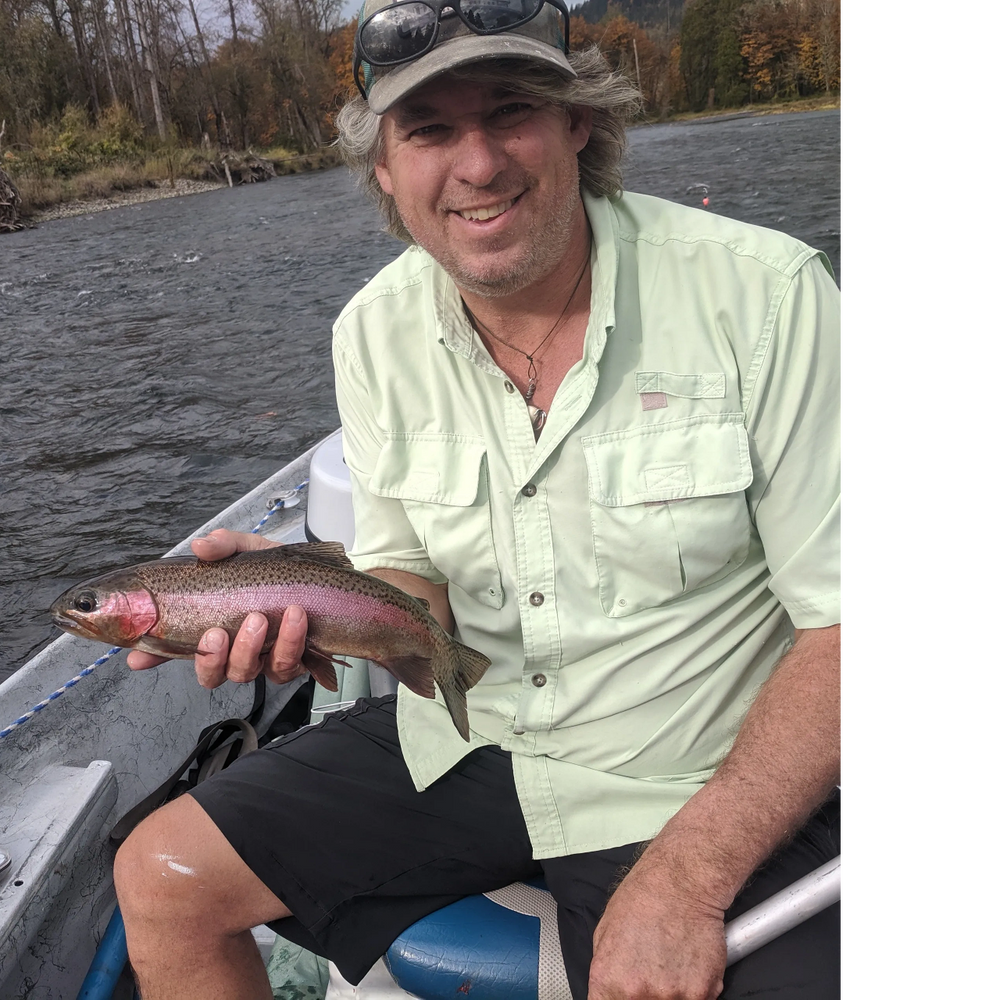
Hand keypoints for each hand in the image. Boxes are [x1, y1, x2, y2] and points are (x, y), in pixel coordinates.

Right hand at [126, 529, 309, 688]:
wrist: (327, 579)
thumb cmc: (281, 570)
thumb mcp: (250, 550)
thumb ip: (225, 547)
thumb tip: (201, 546)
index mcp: (213, 626)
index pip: (175, 648)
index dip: (152, 658)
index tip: (136, 660)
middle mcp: (234, 650)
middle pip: (210, 673)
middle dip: (211, 658)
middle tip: (219, 633)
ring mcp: (262, 660)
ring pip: (245, 673)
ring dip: (250, 648)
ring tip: (261, 619)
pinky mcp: (293, 662)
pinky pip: (285, 665)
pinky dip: (290, 642)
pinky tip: (296, 618)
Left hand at [589, 860, 726, 999]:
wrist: (681, 882)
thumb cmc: (643, 898)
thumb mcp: (605, 932)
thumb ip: (607, 973)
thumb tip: (611, 993)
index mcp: (608, 980)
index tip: (627, 995)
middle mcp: (637, 993)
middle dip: (648, 996)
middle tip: (653, 974)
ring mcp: (670, 996)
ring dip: (673, 994)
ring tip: (672, 964)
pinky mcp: (701, 992)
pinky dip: (695, 989)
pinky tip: (689, 963)